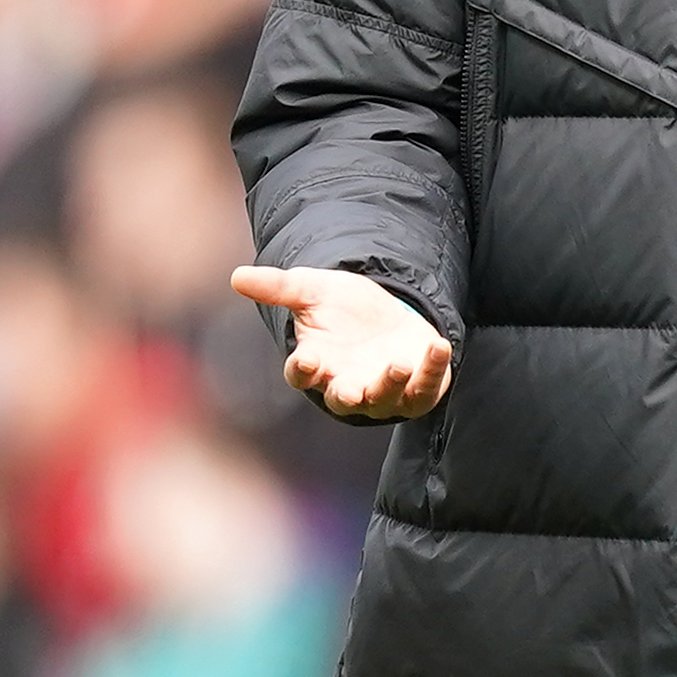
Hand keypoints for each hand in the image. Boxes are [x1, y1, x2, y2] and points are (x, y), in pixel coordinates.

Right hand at [230, 265, 454, 422]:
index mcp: (316, 365)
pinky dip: (433, 371)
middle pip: (342, 400)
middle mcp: (347, 385)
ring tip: (398, 363)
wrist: (388, 313)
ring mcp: (383, 392)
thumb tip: (236, 276)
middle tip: (350, 392)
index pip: (302, 376)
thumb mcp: (314, 290)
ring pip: (384, 400)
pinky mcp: (417, 389)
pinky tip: (440, 346)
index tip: (307, 359)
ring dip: (391, 385)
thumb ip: (279, 287)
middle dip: (347, 396)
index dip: (304, 371)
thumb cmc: (343, 307)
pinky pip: (425, 389)